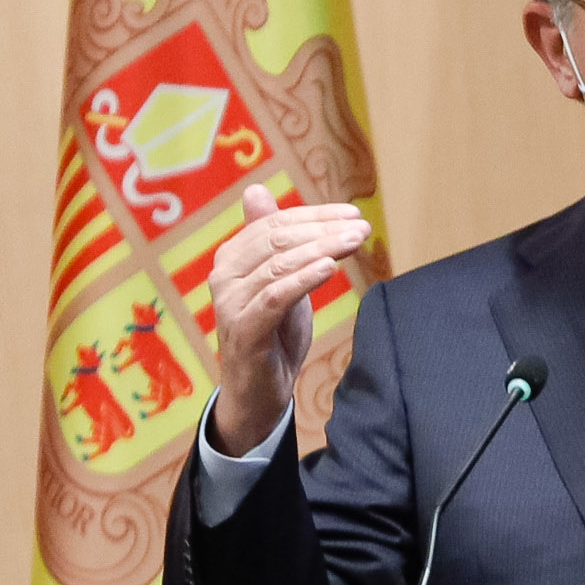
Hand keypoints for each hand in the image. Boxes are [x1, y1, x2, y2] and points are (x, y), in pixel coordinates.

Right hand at [205, 184, 372, 451]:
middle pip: (277, 240)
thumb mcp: (279, 283)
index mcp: (231, 258)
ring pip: (279, 265)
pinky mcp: (243, 329)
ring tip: (355, 241)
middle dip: (322, 230)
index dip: (314, 216)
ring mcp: (230, 303)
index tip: (353, 214)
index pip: (275, 224)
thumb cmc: (273, 336)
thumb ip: (275, 244)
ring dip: (321, 249)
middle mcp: (224, 275)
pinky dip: (303, 279)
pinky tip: (330, 267)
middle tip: (361, 227)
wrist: (258, 393)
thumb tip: (255, 191)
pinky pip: (275, 297)